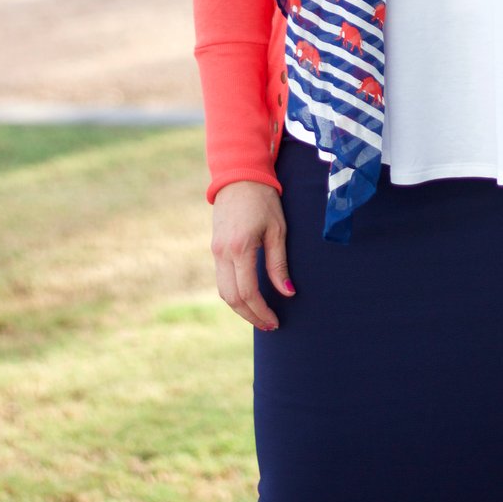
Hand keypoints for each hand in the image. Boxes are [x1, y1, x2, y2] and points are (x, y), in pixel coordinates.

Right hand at [211, 181, 294, 330]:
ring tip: (261, 316)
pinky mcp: (215, 248)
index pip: (248, 292)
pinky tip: (250, 298)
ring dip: (240, 308)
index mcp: (240, 248)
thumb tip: (287, 293)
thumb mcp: (278, 230)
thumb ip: (279, 264)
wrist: (239, 176)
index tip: (275, 322)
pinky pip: (222, 279)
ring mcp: (215, 251)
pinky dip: (234, 293)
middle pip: (231, 298)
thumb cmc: (264, 200)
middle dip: (250, 316)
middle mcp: (223, 253)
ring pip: (223, 291)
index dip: (261, 311)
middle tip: (270, 325)